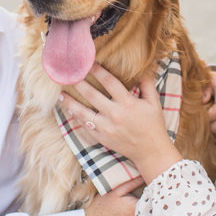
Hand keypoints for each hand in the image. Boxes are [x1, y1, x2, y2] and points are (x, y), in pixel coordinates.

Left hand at [60, 64, 182, 183]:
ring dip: (70, 102)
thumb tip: (144, 68)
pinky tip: (69, 110)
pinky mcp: (102, 138)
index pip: (109, 82)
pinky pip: (85, 126)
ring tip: (61, 94)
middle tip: (69, 74)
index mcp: (128, 103)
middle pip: (92, 95)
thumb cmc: (153, 125)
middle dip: (79, 83)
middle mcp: (115, 114)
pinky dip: (76, 117)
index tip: (88, 63)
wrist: (151, 151)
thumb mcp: (154, 103)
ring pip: (83, 112)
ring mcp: (107, 127)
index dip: (98, 71)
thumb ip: (147, 84)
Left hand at [205, 68, 215, 139]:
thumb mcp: (201, 81)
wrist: (214, 81)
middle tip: (203, 125)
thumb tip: (204, 101)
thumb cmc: (205, 81)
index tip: (200, 117)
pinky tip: (212, 129)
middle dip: (214, 126)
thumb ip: (201, 89)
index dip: (211, 116)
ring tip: (207, 128)